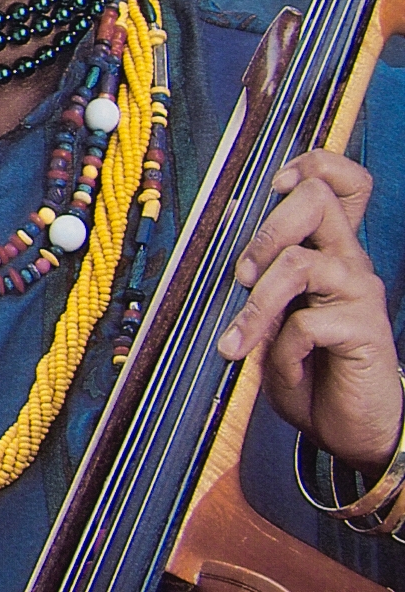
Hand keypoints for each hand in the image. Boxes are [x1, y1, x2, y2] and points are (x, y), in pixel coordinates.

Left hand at [216, 150, 401, 475]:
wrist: (348, 428)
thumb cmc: (306, 366)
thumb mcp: (273, 316)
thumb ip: (260, 276)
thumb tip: (227, 229)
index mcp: (330, 249)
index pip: (342, 181)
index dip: (312, 165)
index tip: (276, 184)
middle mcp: (350, 262)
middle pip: (319, 199)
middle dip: (267, 228)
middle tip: (242, 275)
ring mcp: (361, 295)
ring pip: (300, 262)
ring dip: (258, 301)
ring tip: (239, 337)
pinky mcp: (366, 333)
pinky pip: (307, 324)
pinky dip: (281, 348)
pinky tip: (282, 368)